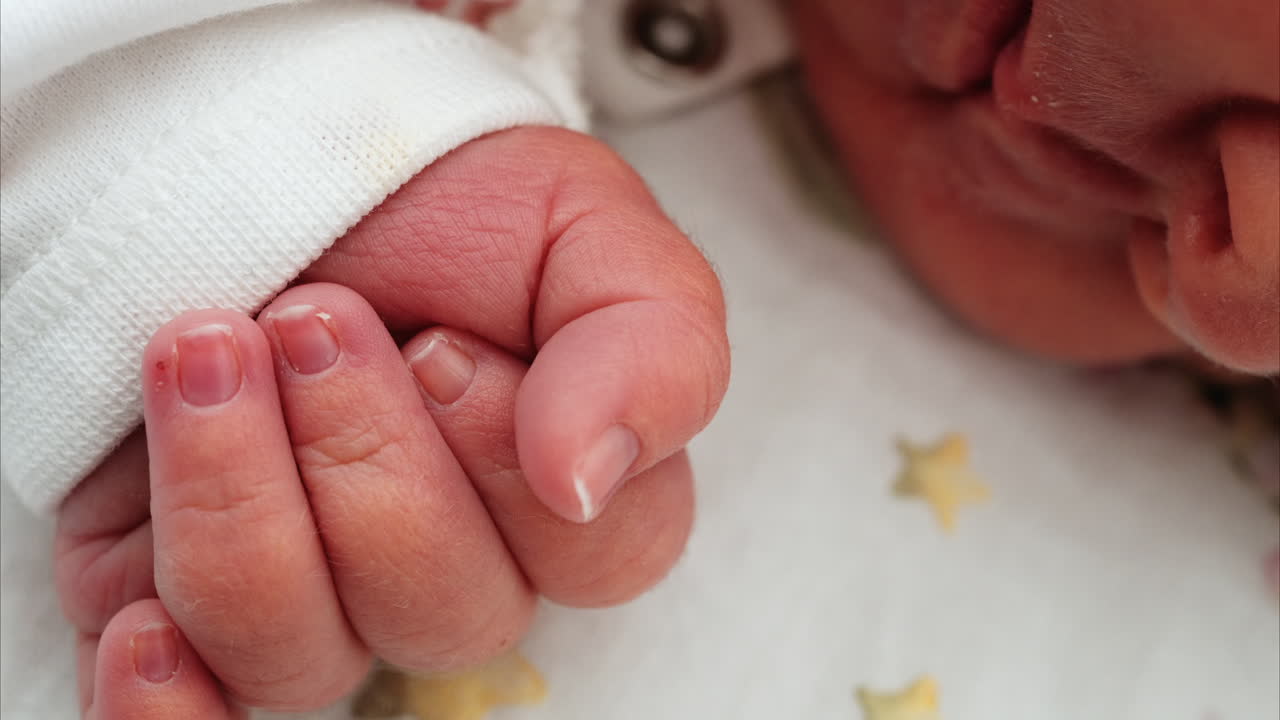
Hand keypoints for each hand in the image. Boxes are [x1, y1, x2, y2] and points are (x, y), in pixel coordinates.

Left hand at [55, 127, 729, 715]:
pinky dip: (164, 708)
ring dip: (246, 502)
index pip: (592, 557)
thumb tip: (586, 482)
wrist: (285, 150)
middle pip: (445, 615)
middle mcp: (446, 569)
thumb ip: (650, 350)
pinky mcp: (180, 601)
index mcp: (563, 497)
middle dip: (368, 458)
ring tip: (207, 355)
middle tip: (315, 320)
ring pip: (303, 656)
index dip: (508, 463)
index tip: (440, 344)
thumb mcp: (587, 230)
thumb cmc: (452, 203)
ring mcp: (313, 596)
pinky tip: (147, 635)